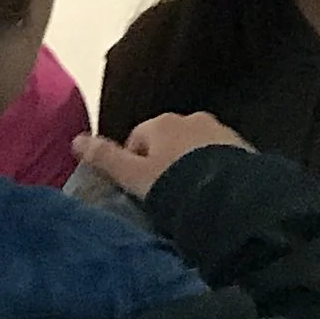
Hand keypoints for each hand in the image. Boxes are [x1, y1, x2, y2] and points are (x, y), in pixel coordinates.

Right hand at [71, 113, 249, 199]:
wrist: (232, 198)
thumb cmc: (175, 186)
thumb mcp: (134, 177)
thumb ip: (105, 158)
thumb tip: (76, 140)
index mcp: (161, 123)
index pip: (137, 139)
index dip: (134, 167)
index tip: (140, 192)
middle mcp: (192, 119)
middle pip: (168, 142)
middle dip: (165, 164)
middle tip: (165, 198)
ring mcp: (220, 132)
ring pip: (195, 150)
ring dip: (191, 168)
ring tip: (191, 200)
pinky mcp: (244, 149)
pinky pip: (220, 160)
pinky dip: (214, 173)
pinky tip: (214, 196)